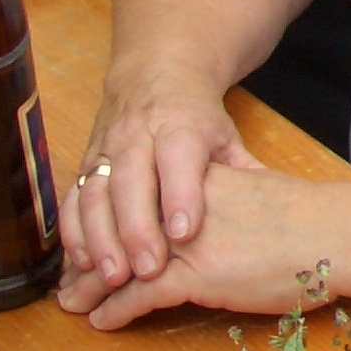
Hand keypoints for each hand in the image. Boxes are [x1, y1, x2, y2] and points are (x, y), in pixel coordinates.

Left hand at [59, 160, 345, 328]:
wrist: (337, 234)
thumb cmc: (313, 222)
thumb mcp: (264, 196)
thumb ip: (236, 202)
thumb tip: (233, 217)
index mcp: (203, 182)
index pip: (140, 202)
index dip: (112, 226)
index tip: (95, 244)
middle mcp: (185, 207)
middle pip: (120, 230)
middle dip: (91, 257)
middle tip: (68, 279)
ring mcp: (188, 241)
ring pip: (120, 264)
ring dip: (92, 287)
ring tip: (73, 304)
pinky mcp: (196, 276)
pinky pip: (139, 296)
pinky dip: (116, 310)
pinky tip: (102, 321)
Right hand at [62, 59, 256, 292]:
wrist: (155, 73)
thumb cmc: (197, 117)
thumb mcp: (226, 136)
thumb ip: (244, 173)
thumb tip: (279, 209)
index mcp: (181, 125)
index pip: (178, 158)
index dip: (180, 194)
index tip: (185, 233)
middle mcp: (138, 134)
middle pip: (131, 180)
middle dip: (136, 227)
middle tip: (147, 270)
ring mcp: (106, 148)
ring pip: (95, 192)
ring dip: (100, 236)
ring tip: (112, 277)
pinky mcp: (84, 162)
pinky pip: (71, 198)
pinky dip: (72, 231)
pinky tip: (80, 263)